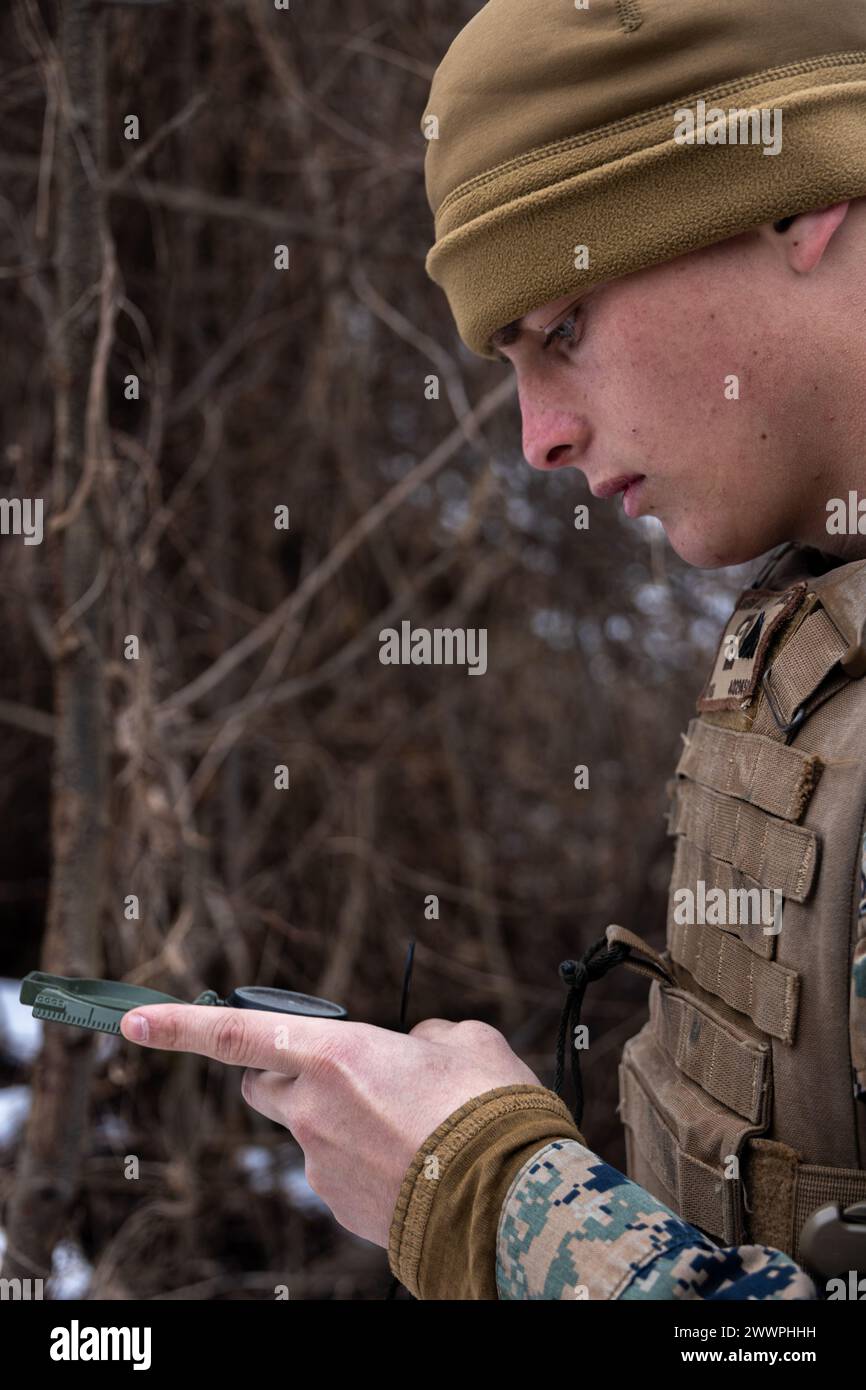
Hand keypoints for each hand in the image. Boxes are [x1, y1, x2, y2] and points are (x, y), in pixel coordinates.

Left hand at [119, 1006, 541, 1246]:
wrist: (508, 1201)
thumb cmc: (488, 1108)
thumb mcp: (467, 1040)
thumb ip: (427, 1034)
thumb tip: (417, 1045)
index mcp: (334, 1054)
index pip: (234, 1034)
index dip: (179, 1025)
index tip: (135, 1022)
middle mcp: (312, 1110)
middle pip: (262, 1087)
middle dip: (281, 1075)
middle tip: (336, 1072)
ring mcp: (321, 1165)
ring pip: (310, 1132)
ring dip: (341, 1123)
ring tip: (412, 1128)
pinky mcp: (340, 1208)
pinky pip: (338, 1172)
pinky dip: (365, 1163)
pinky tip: (414, 1163)